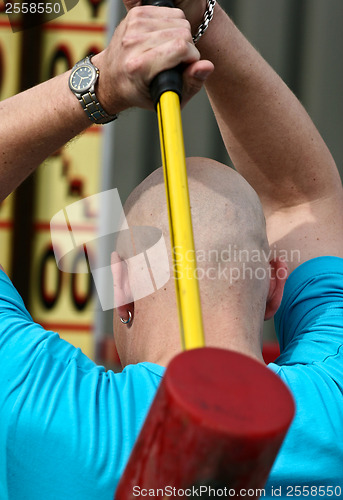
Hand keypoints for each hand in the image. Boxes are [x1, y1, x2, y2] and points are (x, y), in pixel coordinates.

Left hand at [92, 6, 212, 111]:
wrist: (110, 78)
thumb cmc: (138, 91)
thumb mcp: (166, 99)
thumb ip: (191, 84)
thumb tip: (207, 66)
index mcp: (138, 66)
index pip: (180, 47)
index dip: (192, 57)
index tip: (186, 67)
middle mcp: (133, 43)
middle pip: (182, 32)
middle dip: (188, 47)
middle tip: (177, 61)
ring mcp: (133, 25)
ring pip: (178, 20)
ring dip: (181, 35)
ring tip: (170, 51)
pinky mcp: (135, 13)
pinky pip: (170, 13)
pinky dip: (173, 25)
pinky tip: (164, 39)